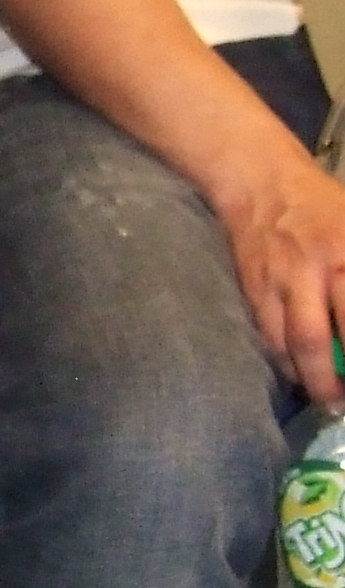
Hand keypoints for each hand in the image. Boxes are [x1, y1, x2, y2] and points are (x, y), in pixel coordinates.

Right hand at [214, 144, 344, 406]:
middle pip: (314, 338)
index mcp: (344, 252)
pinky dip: (283, 362)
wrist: (259, 181)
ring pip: (284, 345)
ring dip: (305, 379)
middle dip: (327, 381)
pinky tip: (298, 374)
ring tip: (325, 399)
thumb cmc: (323, 206)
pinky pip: (266, 336)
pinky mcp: (252, 291)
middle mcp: (308, 270)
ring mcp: (274, 283)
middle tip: (340, 406)